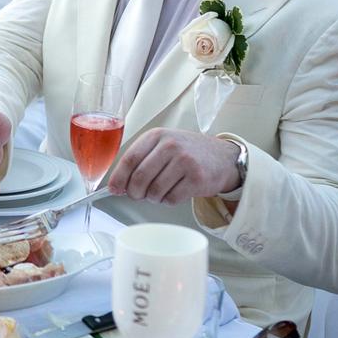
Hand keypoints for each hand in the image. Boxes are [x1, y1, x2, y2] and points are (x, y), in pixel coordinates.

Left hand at [106, 128, 241, 204]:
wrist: (222, 157)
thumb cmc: (187, 152)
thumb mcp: (163, 145)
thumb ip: (141, 159)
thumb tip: (117, 185)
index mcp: (157, 136)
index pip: (129, 159)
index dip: (119, 177)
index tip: (114, 189)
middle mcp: (170, 146)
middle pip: (140, 178)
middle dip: (134, 192)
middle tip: (137, 195)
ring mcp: (185, 161)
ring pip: (154, 191)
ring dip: (153, 197)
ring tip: (160, 191)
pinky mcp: (197, 178)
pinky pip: (171, 199)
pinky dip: (168, 201)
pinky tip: (174, 192)